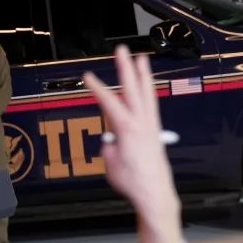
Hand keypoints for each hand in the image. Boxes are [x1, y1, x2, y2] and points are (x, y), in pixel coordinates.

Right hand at [83, 45, 181, 242]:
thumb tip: (111, 142)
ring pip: (147, 94)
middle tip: (121, 50)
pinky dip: (148, 92)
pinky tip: (147, 87)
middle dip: (126, 68)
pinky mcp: (155, 132)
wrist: (154, 192)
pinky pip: (152, 105)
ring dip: (143, 75)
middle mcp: (142, 123)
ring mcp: (151, 126)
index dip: (97, 88)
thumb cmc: (131, 181)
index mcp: (127, 129)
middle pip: (133, 90)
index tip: (87, 76)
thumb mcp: (111, 164)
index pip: (110, 103)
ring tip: (140, 58)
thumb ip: (109, 148)